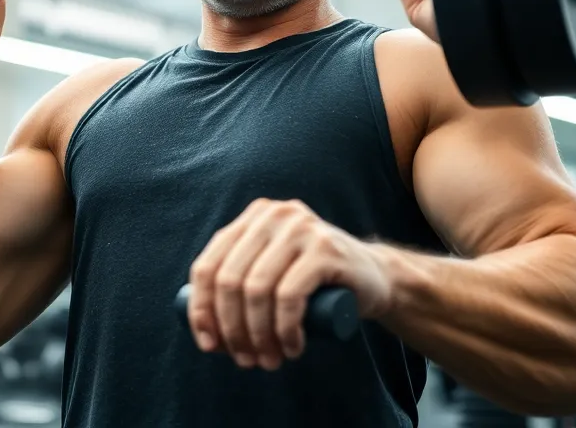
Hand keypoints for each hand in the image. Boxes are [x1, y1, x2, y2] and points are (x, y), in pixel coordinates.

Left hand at [185, 199, 391, 370]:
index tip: (211, 346)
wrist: (373, 276)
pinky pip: (288, 295)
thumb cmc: (313, 283)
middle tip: (246, 361)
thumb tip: (201, 329)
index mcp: (252, 217)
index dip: (201, 311)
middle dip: (232, 330)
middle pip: (229, 280)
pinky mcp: (325, 249)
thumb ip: (240, 279)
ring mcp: (300, 228)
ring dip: (258, 335)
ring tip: (269, 360)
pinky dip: (284, 329)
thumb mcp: (270, 269)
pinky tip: (290, 347)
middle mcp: (273, 214)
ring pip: (257, 290)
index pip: (208, 266)